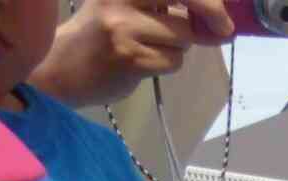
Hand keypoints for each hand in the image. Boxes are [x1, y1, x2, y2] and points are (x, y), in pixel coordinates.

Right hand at [34, 0, 232, 107]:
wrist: (62, 67)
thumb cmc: (103, 32)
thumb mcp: (127, 4)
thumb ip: (166, 5)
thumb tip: (220, 17)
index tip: (221, 10)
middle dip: (213, 13)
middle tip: (225, 29)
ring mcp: (123, 27)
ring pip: (183, 36)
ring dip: (180, 47)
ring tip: (154, 46)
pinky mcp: (129, 58)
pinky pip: (173, 61)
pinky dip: (169, 64)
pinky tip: (145, 62)